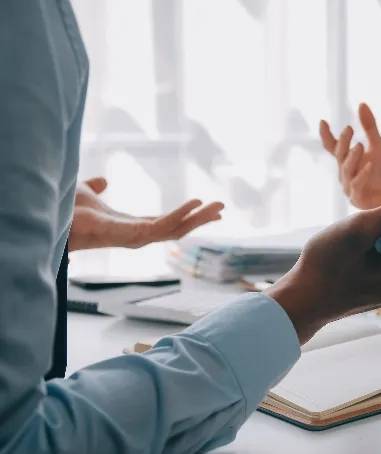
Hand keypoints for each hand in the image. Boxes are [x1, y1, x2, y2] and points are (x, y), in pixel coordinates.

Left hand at [69, 177, 224, 251]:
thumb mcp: (86, 192)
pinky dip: (180, 215)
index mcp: (131, 226)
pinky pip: (161, 226)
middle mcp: (136, 235)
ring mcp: (134, 237)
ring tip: (219, 207)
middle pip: (177, 229)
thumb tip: (103, 181)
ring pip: (175, 230)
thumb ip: (96, 188)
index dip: (187, 216)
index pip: (166, 223)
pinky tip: (195, 204)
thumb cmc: (64, 210)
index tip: (206, 208)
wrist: (50, 215)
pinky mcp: (130, 236)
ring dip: (198, 219)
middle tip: (223, 208)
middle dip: (201, 220)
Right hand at [320, 103, 380, 209]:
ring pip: (346, 170)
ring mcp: (350, 186)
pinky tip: (370, 165)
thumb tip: (361, 103)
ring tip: (360, 145)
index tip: (323, 121)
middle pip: (339, 155)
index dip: (327, 135)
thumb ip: (370, 128)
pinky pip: (357, 185)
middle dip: (343, 142)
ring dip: (352, 157)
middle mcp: (345, 173)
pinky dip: (362, 175)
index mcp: (348, 160)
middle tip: (350, 129)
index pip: (333, 146)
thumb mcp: (379, 146)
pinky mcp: (358, 199)